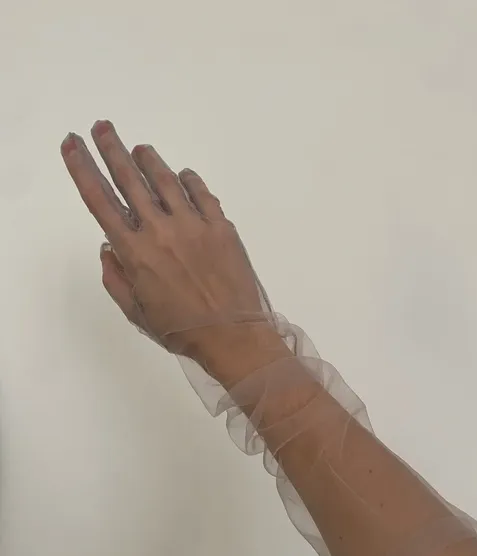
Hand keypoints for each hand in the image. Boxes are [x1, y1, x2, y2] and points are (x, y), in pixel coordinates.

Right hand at [61, 120, 284, 385]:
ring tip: (140, 148)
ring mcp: (193, 225)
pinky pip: (201, 192)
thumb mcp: (136, 312)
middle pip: (129, 178)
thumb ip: (116, 278)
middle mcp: (160, 230)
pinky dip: (189, 180)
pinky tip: (183, 175)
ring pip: (165, 179)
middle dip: (112, 148)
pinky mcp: (221, 226)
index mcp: (135, 251)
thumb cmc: (180, 330)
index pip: (100, 199)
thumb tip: (110, 246)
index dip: (82, 167)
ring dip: (149, 160)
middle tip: (103, 127)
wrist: (232, 336)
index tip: (73, 144)